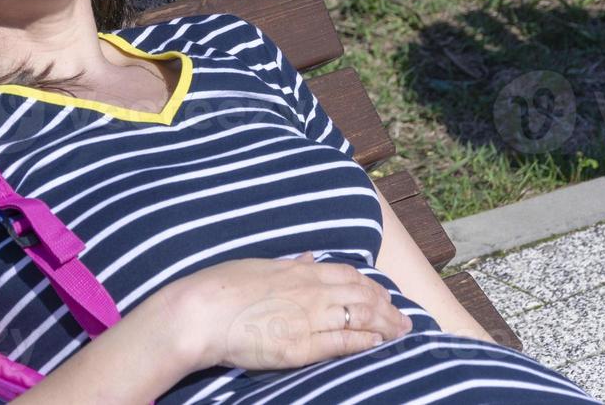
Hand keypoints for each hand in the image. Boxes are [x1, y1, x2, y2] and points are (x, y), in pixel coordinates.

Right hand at [168, 252, 412, 372]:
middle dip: (387, 307)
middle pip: (361, 296)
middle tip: (403, 318)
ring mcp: (307, 319)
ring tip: (401, 332)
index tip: (383, 294)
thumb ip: (289, 264)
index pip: (347, 274)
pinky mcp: (300, 347)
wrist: (201, 310)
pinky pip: (342, 342)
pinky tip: (379, 343)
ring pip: (359, 317)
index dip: (370, 285)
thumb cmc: (221, 286)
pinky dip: (365, 341)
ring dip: (385, 324)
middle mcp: (309, 291)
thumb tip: (309, 257)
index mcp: (298, 270)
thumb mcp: (259, 265)